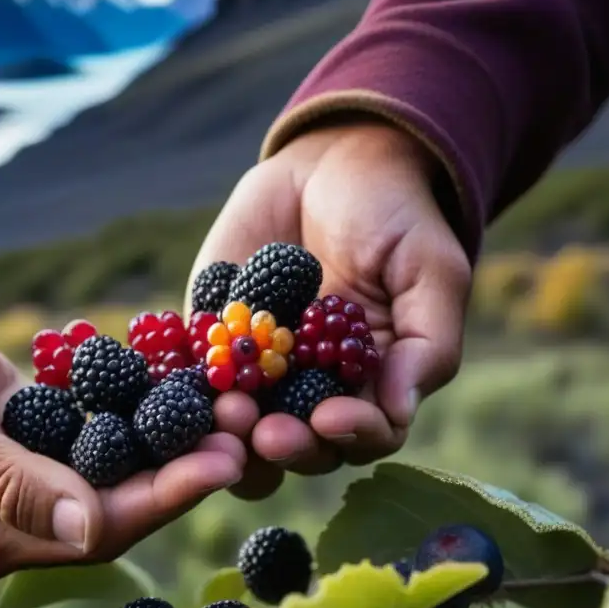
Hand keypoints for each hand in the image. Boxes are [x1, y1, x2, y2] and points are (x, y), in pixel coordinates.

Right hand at [0, 304, 245, 578]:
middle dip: (186, 467)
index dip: (166, 496)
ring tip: (227, 402)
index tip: (222, 462)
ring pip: (121, 466)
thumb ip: (13, 483)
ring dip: (173, 437)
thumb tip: (87, 529)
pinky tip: (183, 382)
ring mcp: (36, 474)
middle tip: (244, 428)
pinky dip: (141, 409)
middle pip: (124, 502)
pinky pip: (103, 429)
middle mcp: (26, 515)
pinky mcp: (43, 434)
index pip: (100, 527)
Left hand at [187, 124, 470, 497]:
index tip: (330, 418)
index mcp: (373, 383)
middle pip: (302, 443)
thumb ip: (427, 341)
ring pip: (243, 426)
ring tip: (226, 413)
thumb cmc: (395, 216)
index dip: (351, 435)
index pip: (367, 433)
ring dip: (233, 433)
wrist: (331, 163)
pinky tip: (178, 389)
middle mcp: (315, 388)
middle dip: (286, 444)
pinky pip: (196, 376)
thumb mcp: (430, 269)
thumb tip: (399, 410)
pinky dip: (185, 389)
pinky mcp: (211, 340)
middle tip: (265, 433)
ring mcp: (259, 369)